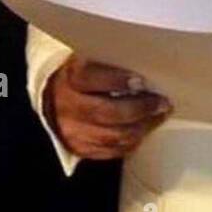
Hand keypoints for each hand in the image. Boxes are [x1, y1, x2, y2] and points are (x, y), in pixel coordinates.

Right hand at [43, 55, 171, 159]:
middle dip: (140, 109)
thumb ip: (108, 64)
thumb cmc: (75, 76)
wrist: (49, 99)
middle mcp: (67, 107)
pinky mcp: (79, 148)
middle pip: (108, 112)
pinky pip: (111, 151)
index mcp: (69, 78)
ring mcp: (72, 131)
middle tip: (161, 103)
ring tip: (158, 116)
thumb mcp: (85, 61)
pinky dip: (131, 142)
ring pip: (113, 136)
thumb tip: (143, 66)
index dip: (117, 80)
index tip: (141, 80)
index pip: (90, 78)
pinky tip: (142, 131)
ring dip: (142, 127)